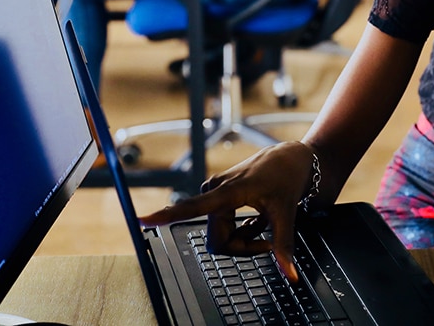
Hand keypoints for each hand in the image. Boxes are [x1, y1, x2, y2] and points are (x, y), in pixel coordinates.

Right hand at [139, 141, 315, 281]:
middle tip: (267, 240)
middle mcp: (215, 191)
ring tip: (263, 222)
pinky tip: (257, 218)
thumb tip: (290, 274)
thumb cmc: (286, 177)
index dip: (167, 215)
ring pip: (221, 237)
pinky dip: (243, 230)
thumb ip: (283, 245)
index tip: (143, 220)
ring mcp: (215, 193)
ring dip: (244, 238)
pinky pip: (223, 228)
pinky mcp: (217, 196)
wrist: (290, 158)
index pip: (193, 207)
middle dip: (243, 247)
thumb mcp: (287, 213)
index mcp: (228, 191)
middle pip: (218, 240)